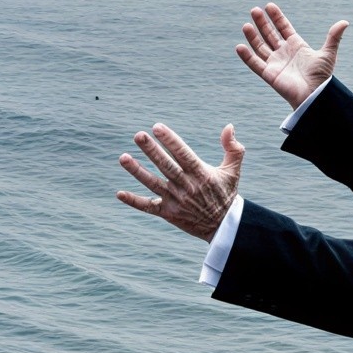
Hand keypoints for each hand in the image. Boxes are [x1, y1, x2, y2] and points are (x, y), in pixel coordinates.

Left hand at [117, 124, 243, 240]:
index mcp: (201, 174)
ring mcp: (175, 200)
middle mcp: (187, 186)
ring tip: (123, 157)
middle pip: (166, 165)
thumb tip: (229, 126)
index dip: (170, 140)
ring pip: (153, 184)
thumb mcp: (233, 170)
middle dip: (151, 150)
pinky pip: (148, 207)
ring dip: (137, 171)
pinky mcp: (168, 213)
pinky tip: (119, 193)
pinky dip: (134, 201)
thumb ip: (233, 148)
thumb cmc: (226, 194)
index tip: (157, 127)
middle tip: (138, 136)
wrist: (224, 226)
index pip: (183, 154)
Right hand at [238, 3, 346, 108]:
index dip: (276, 17)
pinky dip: (247, 56)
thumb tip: (345, 22)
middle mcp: (283, 53)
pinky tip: (240, 47)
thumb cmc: (322, 76)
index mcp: (296, 46)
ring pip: (260, 47)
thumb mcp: (328, 54)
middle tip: (254, 10)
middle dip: (262, 23)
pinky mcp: (269, 74)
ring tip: (246, 25)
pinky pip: (255, 64)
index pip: (283, 28)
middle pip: (269, 35)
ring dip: (252, 36)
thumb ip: (333, 37)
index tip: (269, 6)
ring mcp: (275, 63)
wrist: (315, 94)